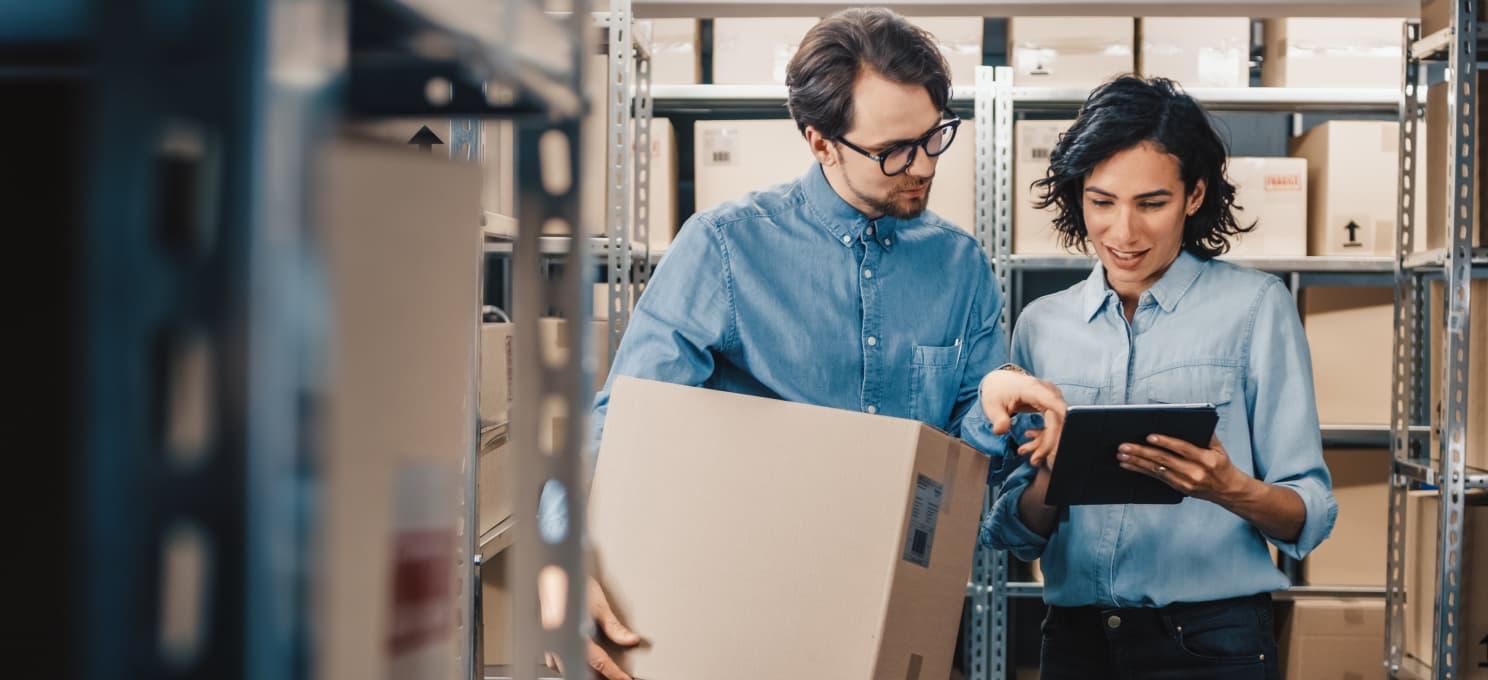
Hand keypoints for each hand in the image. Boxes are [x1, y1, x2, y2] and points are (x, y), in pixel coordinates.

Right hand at [540, 575, 640, 679]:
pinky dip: (568, 660)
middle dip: (598, 674)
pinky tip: (578, 656)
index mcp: (574, 633)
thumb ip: (614, 626)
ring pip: (566, 666)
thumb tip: (630, 639)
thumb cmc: (571, 583)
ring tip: (599, 667)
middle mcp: (560, 640)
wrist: (553, 572)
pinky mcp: (546, 637)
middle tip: (614, 674)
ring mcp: (550, 641)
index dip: (614, 673)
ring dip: (582, 667)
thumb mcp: (598, 605)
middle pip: (581, 668)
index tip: (624, 679)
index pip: (599, 662)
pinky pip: (556, 658)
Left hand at [979, 369, 1066, 467]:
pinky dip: (1045, 438)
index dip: (1061, 424)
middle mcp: (1048, 392)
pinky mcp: (1051, 406)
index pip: (1055, 405)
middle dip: (1049, 442)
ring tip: (1030, 456)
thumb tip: (1001, 430)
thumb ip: (998, 418)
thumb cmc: (996, 392)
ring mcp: (1051, 399)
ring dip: (1046, 443)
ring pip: (1059, 424)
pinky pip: (1054, 425)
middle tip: (1035, 460)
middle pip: (1059, 419)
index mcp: (1034, 389)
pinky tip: (1029, 444)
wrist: (999, 382)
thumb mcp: (992, 405)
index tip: (1061, 443)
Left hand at [1116, 434, 1249, 503]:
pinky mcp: (1179, 488)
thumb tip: (1190, 419)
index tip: (1149, 436)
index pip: (1183, 449)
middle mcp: (1195, 472)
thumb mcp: (1219, 448)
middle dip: (1142, 452)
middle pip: (1164, 460)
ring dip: (1137, 462)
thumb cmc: (1221, 464)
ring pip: (1157, 470)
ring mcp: (1186, 482)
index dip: (1165, 442)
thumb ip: (1206, 434)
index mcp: (1207, 459)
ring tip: (1122, 454)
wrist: (1228, 490)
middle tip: (1124, 446)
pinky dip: (1140, 470)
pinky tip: (1128, 464)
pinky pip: (1156, 478)